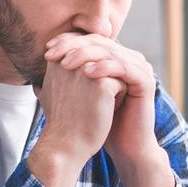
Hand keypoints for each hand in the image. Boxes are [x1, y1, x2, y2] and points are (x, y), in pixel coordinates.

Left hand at [43, 33, 173, 186]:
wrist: (124, 145)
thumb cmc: (99, 122)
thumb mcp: (80, 94)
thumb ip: (68, 77)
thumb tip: (41, 65)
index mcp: (114, 58)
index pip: (89, 41)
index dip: (68, 42)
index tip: (46, 50)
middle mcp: (128, 59)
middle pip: (99, 42)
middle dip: (73, 47)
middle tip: (53, 54)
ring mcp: (139, 68)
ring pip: (110, 52)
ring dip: (85, 55)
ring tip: (66, 63)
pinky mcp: (146, 81)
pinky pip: (124, 68)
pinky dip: (105, 68)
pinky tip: (87, 73)